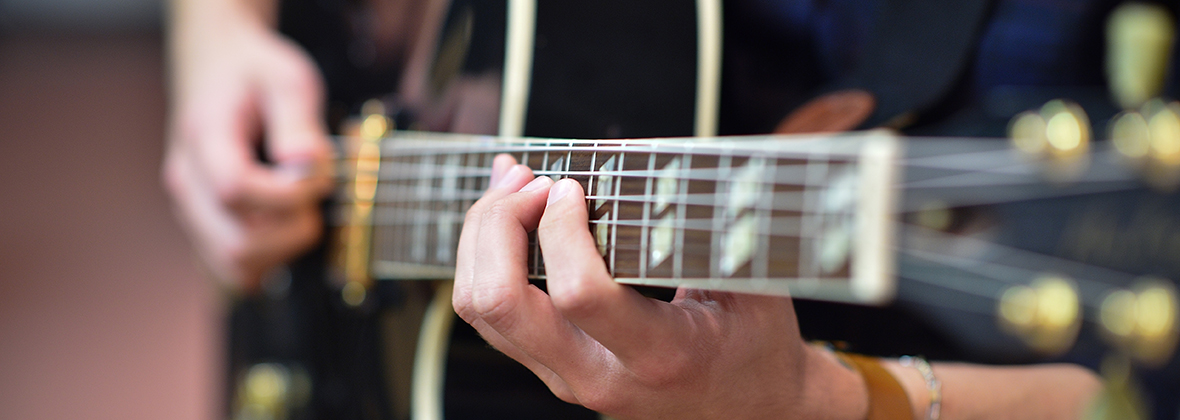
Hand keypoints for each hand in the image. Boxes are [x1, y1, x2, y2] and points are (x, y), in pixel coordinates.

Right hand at [163, 1, 332, 291]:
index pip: (236, 190)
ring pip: (236, 269)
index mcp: (204, 139)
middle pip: (237, 245)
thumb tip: (305, 164)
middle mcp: (187, 184)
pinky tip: (282, 226)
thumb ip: (299, 122)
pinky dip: (267, 261)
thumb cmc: (254, 72)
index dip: (289, 194)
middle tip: (310, 191)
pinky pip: (232, 273)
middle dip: (292, 229)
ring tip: (296, 206)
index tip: (315, 171)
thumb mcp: (288, 78)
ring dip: (283, 249)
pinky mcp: (202, 230)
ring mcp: (190, 212)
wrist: (216, 66)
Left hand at [452, 156, 867, 418]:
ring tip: (513, 185)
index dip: (560, 229)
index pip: (578, 294)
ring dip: (482, 236)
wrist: (753, 409)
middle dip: (498, 225)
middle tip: (529, 180)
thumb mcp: (753, 283)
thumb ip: (708, 227)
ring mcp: (567, 379)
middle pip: (501, 303)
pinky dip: (484, 259)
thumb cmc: (757, 341)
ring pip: (480, 310)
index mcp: (660, 355)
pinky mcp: (552, 371)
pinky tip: (507, 216)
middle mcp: (601, 376)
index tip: (572, 187)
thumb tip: (653, 156)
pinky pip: (490, 317)